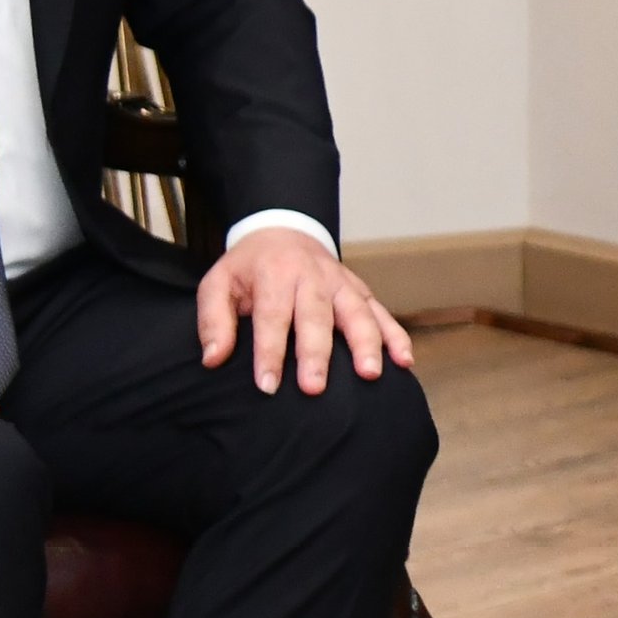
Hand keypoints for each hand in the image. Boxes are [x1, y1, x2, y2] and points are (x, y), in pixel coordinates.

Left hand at [197, 226, 415, 395]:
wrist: (283, 229)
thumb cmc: (249, 267)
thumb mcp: (218, 283)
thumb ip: (213, 320)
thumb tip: (214, 358)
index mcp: (275, 274)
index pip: (272, 316)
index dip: (269, 351)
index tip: (267, 385)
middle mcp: (312, 277)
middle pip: (316, 316)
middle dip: (316, 353)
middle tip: (314, 388)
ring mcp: (341, 283)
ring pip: (357, 312)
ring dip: (366, 343)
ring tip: (369, 374)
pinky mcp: (359, 290)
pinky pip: (381, 312)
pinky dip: (395, 335)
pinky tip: (404, 360)